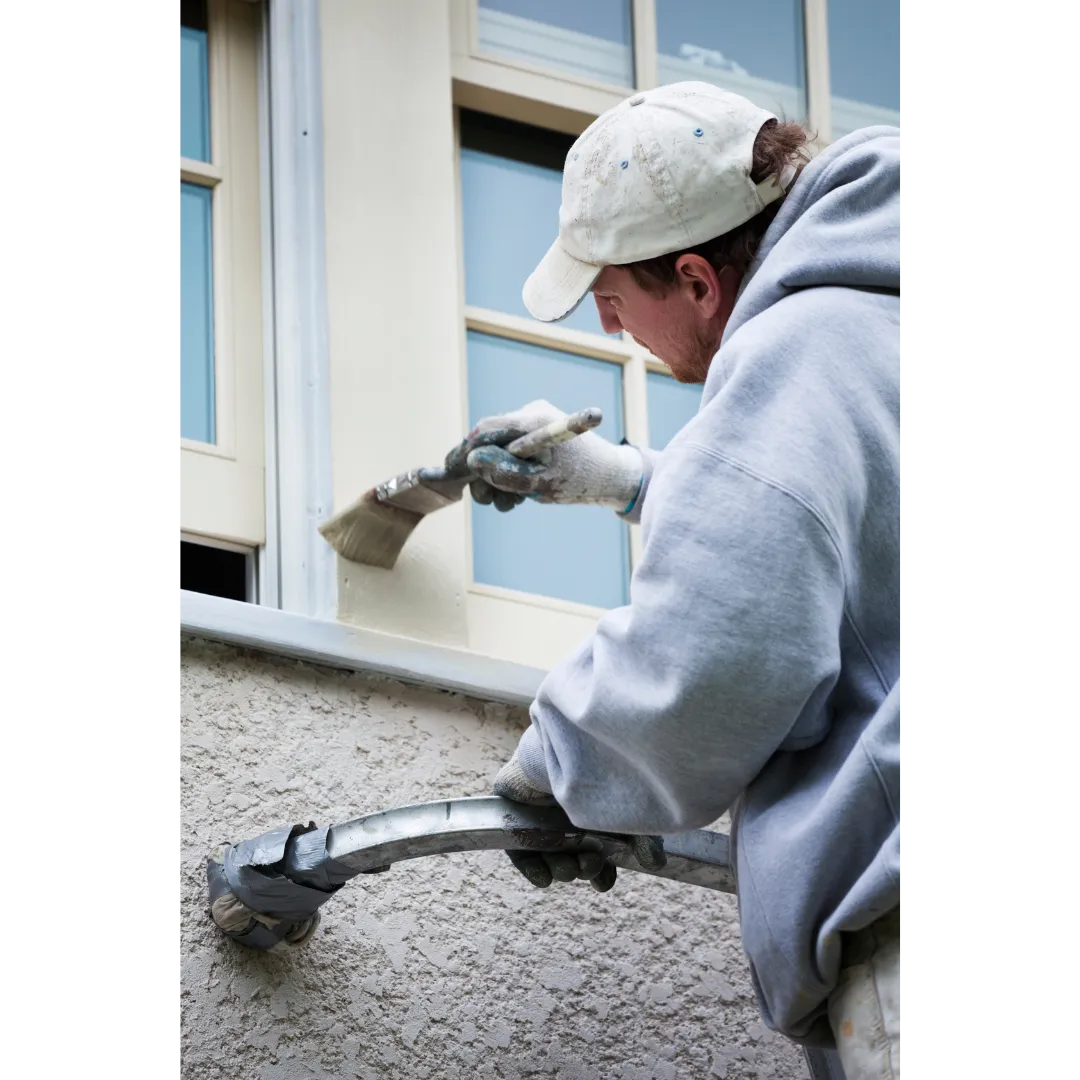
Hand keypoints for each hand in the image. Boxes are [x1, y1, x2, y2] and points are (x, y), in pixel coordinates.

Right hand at [441, 400, 642, 513]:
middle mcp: (530, 416)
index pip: (486, 429)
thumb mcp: (540, 483)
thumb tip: (473, 461)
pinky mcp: (536, 437)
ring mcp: (533, 426)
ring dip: (498, 480)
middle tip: (487, 500)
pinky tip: (521, 495)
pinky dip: (511, 476)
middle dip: (485, 473)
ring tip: (511, 503)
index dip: (465, 451)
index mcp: (533, 419)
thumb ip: (505, 473)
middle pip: (489, 442)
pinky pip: (511, 455)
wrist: (612, 478)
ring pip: (499, 452)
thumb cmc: (582, 480)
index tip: (451, 472)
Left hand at [492, 750, 665, 891]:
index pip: (595, 845)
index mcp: (593, 806)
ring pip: (546, 849)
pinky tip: (543, 877)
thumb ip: (643, 836)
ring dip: (560, 868)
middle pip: (571, 850)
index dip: (600, 871)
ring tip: (569, 868)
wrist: (578, 740)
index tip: (604, 883)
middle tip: (589, 865)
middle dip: (582, 867)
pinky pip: (517, 843)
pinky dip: (530, 864)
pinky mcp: (514, 804)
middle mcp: (566, 807)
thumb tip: (656, 864)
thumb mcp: (632, 808)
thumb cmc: (610, 767)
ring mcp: (540, 806)